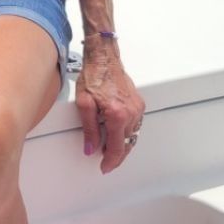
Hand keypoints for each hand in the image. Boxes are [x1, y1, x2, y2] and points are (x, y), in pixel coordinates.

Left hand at [75, 41, 144, 173]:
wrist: (103, 57)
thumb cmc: (93, 75)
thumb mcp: (84, 103)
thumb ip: (89, 129)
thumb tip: (91, 148)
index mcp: (117, 114)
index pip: (117, 147)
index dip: (110, 161)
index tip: (105, 167)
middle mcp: (131, 113)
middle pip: (127, 144)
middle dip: (116, 155)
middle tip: (106, 160)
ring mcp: (137, 107)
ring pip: (133, 135)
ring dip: (122, 143)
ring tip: (109, 147)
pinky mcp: (139, 103)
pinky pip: (136, 124)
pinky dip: (127, 131)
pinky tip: (117, 131)